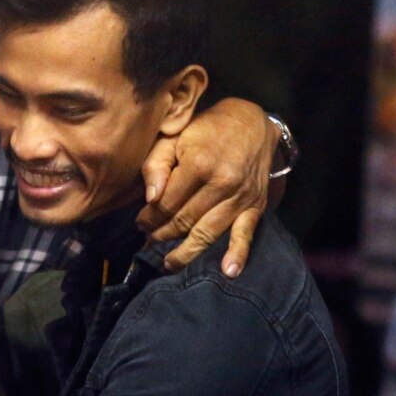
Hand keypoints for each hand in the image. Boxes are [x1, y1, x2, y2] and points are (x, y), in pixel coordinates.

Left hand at [136, 98, 277, 276]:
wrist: (252, 123)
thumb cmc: (206, 130)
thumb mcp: (175, 137)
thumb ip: (156, 165)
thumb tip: (150, 199)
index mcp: (199, 164)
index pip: (166, 203)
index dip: (149, 217)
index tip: (140, 223)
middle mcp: (222, 183)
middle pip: (184, 221)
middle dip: (162, 234)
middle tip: (149, 238)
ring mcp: (240, 198)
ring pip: (207, 233)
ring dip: (186, 252)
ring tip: (168, 263)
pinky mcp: (255, 207)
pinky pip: (246, 234)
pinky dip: (238, 255)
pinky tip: (228, 272)